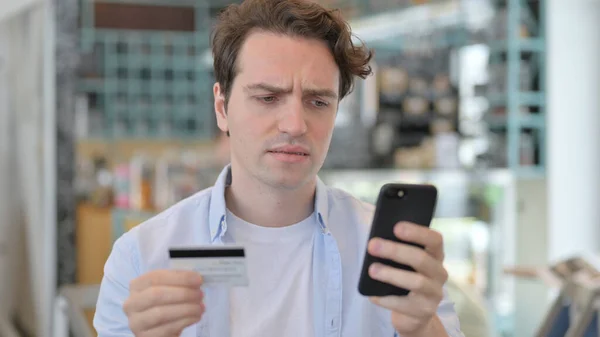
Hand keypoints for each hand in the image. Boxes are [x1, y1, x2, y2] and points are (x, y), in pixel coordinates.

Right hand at [123, 270, 204, 336]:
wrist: (160, 327)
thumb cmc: (166, 303)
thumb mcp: (169, 289)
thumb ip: (178, 281)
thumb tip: (196, 278)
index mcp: (136, 286)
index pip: (155, 277)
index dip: (178, 277)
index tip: (198, 279)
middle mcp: (131, 303)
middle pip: (157, 294)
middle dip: (183, 293)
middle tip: (200, 294)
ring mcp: (136, 322)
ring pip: (161, 313)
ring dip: (186, 309)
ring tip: (200, 307)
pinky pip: (167, 328)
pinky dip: (184, 321)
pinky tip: (195, 317)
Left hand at [367, 222, 448, 336]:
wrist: (413, 314)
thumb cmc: (405, 279)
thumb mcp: (404, 263)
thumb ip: (397, 249)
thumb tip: (376, 240)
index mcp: (435, 256)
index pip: (435, 240)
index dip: (417, 232)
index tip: (396, 227)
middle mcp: (439, 273)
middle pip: (422, 259)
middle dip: (395, 251)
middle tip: (372, 246)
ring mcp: (434, 294)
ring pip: (416, 282)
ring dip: (391, 274)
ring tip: (372, 270)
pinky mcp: (424, 312)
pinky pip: (404, 305)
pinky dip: (386, 299)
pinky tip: (372, 295)